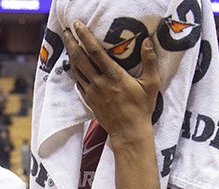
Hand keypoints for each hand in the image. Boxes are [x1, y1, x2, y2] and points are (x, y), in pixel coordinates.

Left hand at [63, 21, 159, 149]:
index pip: (95, 51)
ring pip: (76, 70)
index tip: (78, 25)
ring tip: (68, 43)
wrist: (128, 132)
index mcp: (113, 75)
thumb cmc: (141, 108)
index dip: (85, 36)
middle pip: (80, 58)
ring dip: (70, 55)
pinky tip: (73, 65)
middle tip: (67, 30)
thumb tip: (148, 41)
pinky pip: (78, 82)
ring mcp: (92, 92)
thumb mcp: (151, 84)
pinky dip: (74, 71)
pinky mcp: (89, 100)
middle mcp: (99, 82)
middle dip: (72, 42)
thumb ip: (149, 61)